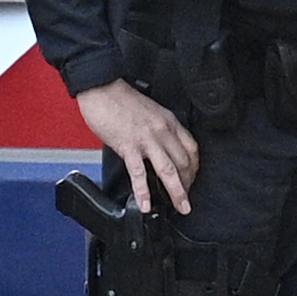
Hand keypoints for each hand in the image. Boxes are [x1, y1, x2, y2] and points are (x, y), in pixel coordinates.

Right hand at [75, 79, 200, 215]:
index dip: (195, 168)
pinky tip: (145, 204)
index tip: (192, 180)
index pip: (192, 149)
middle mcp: (162, 131)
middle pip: (184, 163)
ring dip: (177, 192)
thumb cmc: (120, 98)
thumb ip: (158, 129)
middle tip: (186, 200)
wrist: (101, 87)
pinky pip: (139, 173)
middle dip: (188, 185)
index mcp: (169, 121)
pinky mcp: (128, 146)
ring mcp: (146, 139)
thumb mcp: (150, 111)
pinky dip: (143, 192)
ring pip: (169, 170)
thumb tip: (159, 149)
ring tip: (181, 207)